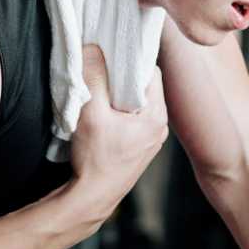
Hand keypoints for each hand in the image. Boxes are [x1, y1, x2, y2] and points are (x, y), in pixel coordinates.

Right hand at [67, 44, 167, 225]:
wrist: (90, 200)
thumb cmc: (95, 161)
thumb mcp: (91, 113)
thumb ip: (94, 77)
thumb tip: (93, 48)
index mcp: (156, 116)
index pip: (149, 72)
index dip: (129, 59)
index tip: (109, 52)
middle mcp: (158, 127)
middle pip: (141, 87)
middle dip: (120, 77)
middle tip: (98, 70)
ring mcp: (148, 140)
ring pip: (133, 103)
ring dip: (114, 95)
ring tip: (95, 91)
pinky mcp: (136, 148)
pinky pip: (128, 119)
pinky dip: (114, 111)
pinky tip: (97, 113)